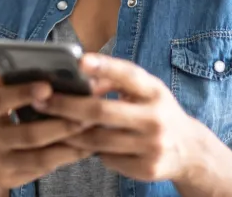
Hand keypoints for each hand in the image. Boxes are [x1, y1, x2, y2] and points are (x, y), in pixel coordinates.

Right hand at [0, 71, 92, 189]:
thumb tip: (37, 66)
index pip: (2, 101)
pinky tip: (83, 148)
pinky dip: (64, 159)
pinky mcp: (9, 179)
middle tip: (87, 114)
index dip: (24, 93)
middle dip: (60, 125)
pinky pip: (41, 171)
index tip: (48, 86)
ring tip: (92, 133)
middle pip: (28, 135)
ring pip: (39, 158)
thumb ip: (6, 79)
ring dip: (69, 147)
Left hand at [35, 53, 205, 183]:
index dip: (104, 67)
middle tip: (41, 100)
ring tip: (47, 121)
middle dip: (67, 106)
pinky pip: (106, 158)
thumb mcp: (145, 90)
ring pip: (98, 140)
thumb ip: (116, 81)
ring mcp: (152, 146)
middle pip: (102, 112)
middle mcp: (156, 118)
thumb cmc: (156, 111)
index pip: (128, 75)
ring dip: (70, 131)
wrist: (190, 151)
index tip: (79, 61)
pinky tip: (75, 143)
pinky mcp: (146, 169)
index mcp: (155, 92)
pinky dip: (90, 150)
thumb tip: (81, 77)